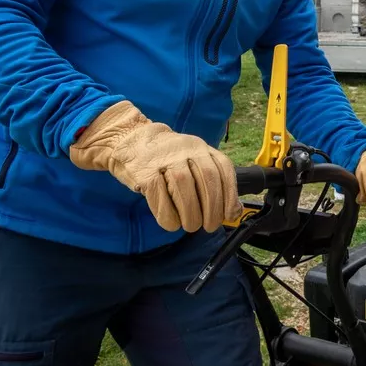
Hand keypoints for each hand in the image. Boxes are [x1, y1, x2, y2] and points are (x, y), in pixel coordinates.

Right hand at [70, 101, 241, 232]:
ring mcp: (164, 158)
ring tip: (192, 226)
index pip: (223, 169)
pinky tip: (172, 223)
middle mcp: (186, 149)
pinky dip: (168, 214)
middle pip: (207, 178)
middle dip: (212, 208)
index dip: (230, 194)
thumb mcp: (193, 161)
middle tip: (210, 226)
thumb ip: (212, 181)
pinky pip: (158, 194)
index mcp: (201, 147)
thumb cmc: (167, 159)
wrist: (131, 139)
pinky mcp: (144, 170)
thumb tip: (234, 211)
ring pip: (184, 185)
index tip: (229, 215)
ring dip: (191, 213)